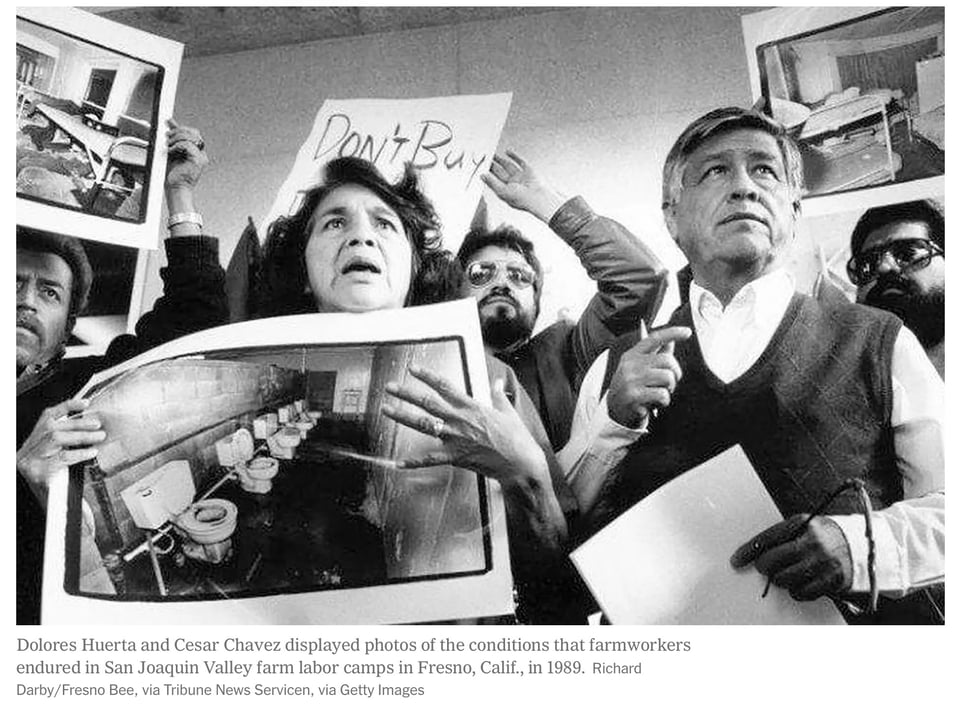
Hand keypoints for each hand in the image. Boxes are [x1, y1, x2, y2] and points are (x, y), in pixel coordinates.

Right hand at [17, 398, 105, 506]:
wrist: (50, 517)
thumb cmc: (56, 487)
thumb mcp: (59, 462)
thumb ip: (69, 445)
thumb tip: (93, 427)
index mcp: (30, 445)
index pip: (47, 417)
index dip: (67, 407)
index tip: (86, 403)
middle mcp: (26, 452)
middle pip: (53, 428)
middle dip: (78, 423)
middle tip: (98, 424)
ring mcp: (30, 463)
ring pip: (56, 438)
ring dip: (80, 435)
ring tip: (99, 436)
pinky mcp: (38, 474)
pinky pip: (62, 457)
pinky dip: (79, 452)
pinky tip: (91, 452)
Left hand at [165, 118, 207, 194]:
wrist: (175, 189)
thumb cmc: (173, 176)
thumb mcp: (171, 153)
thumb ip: (173, 140)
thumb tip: (170, 126)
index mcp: (196, 153)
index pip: (192, 134)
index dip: (180, 127)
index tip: (168, 122)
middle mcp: (201, 155)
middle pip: (194, 133)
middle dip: (178, 131)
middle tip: (167, 136)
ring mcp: (201, 158)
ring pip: (190, 137)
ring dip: (176, 139)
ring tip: (168, 146)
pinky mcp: (198, 161)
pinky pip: (188, 145)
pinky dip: (177, 146)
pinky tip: (171, 151)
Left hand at [382, 365, 548, 486]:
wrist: (520, 464)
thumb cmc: (517, 439)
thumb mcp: (508, 412)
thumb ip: (499, 396)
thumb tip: (497, 382)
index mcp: (472, 407)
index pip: (445, 387)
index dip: (428, 376)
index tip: (413, 369)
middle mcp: (460, 420)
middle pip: (428, 403)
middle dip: (407, 393)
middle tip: (390, 387)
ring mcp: (456, 439)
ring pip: (424, 425)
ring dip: (403, 416)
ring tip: (386, 409)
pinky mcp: (455, 457)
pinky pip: (430, 460)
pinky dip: (414, 462)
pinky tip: (398, 463)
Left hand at [482, 151, 567, 222]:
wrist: (537, 197)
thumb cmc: (520, 199)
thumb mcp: (502, 191)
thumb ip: (491, 182)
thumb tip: (482, 175)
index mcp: (505, 190)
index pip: (493, 179)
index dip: (487, 172)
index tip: (481, 165)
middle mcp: (512, 183)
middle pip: (499, 171)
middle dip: (492, 164)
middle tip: (485, 156)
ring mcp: (519, 176)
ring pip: (508, 166)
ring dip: (500, 159)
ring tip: (493, 154)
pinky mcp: (527, 171)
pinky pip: (519, 162)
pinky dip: (514, 156)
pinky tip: (507, 151)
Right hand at [606, 326, 691, 427]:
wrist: (614, 412)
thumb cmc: (632, 388)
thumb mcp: (639, 369)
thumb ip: (655, 355)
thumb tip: (670, 342)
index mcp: (632, 355)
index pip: (654, 339)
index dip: (672, 333)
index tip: (687, 332)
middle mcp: (630, 365)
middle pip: (667, 360)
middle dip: (675, 374)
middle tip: (669, 384)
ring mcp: (630, 380)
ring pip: (667, 378)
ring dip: (669, 389)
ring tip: (659, 394)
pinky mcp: (633, 395)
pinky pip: (662, 394)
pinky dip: (664, 402)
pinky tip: (654, 403)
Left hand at [730, 514, 853, 599]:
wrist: (864, 546)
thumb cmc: (827, 536)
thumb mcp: (806, 526)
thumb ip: (784, 536)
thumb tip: (755, 553)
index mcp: (802, 524)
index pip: (767, 539)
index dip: (748, 551)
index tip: (736, 560)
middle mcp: (811, 542)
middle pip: (771, 561)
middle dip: (764, 567)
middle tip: (766, 567)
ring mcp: (822, 562)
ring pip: (783, 579)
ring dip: (780, 579)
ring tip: (789, 572)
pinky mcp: (831, 581)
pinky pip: (800, 592)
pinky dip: (796, 590)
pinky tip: (801, 582)